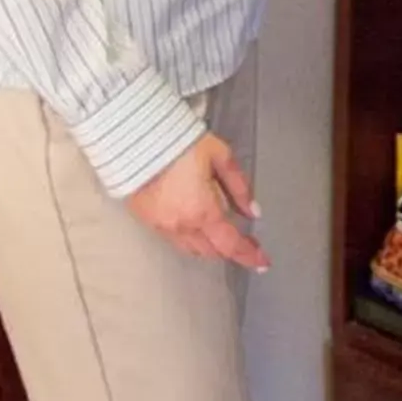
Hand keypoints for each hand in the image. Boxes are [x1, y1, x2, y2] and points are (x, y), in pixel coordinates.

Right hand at [124, 133, 266, 270]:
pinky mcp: (148, 221)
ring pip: (192, 249)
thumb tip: (252, 211)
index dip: (249, 255)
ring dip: (210, 246)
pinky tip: (196, 226)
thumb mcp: (220, 156)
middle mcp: (182, 225)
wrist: (137, 139)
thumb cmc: (181, 143)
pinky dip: (190, 238)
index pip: (231, 244)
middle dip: (231, 249)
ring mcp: (163, 226)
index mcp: (203, 211)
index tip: (263, 262)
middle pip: (212, 251)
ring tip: (223, 235)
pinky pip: (175, 240)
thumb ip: (239, 186)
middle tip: (247, 242)